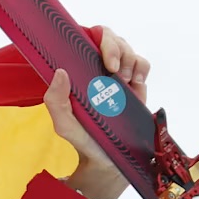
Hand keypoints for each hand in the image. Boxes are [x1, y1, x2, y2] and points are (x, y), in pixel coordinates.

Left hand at [44, 25, 151, 198]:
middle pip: (112, 39)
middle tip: (114, 69)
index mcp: (79, 73)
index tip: (102, 58)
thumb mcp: (64, 124)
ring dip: (129, 61)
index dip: (97, 39)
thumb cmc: (83, 138)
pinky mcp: (135, 85)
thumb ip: (55, 101)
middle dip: (116, 48)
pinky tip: (135, 85)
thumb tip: (60, 72)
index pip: (88, 41)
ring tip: (124, 82)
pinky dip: (141, 70)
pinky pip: (143, 65)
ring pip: (129, 50)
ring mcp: (118, 76)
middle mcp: (98, 70)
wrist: (109, 159)